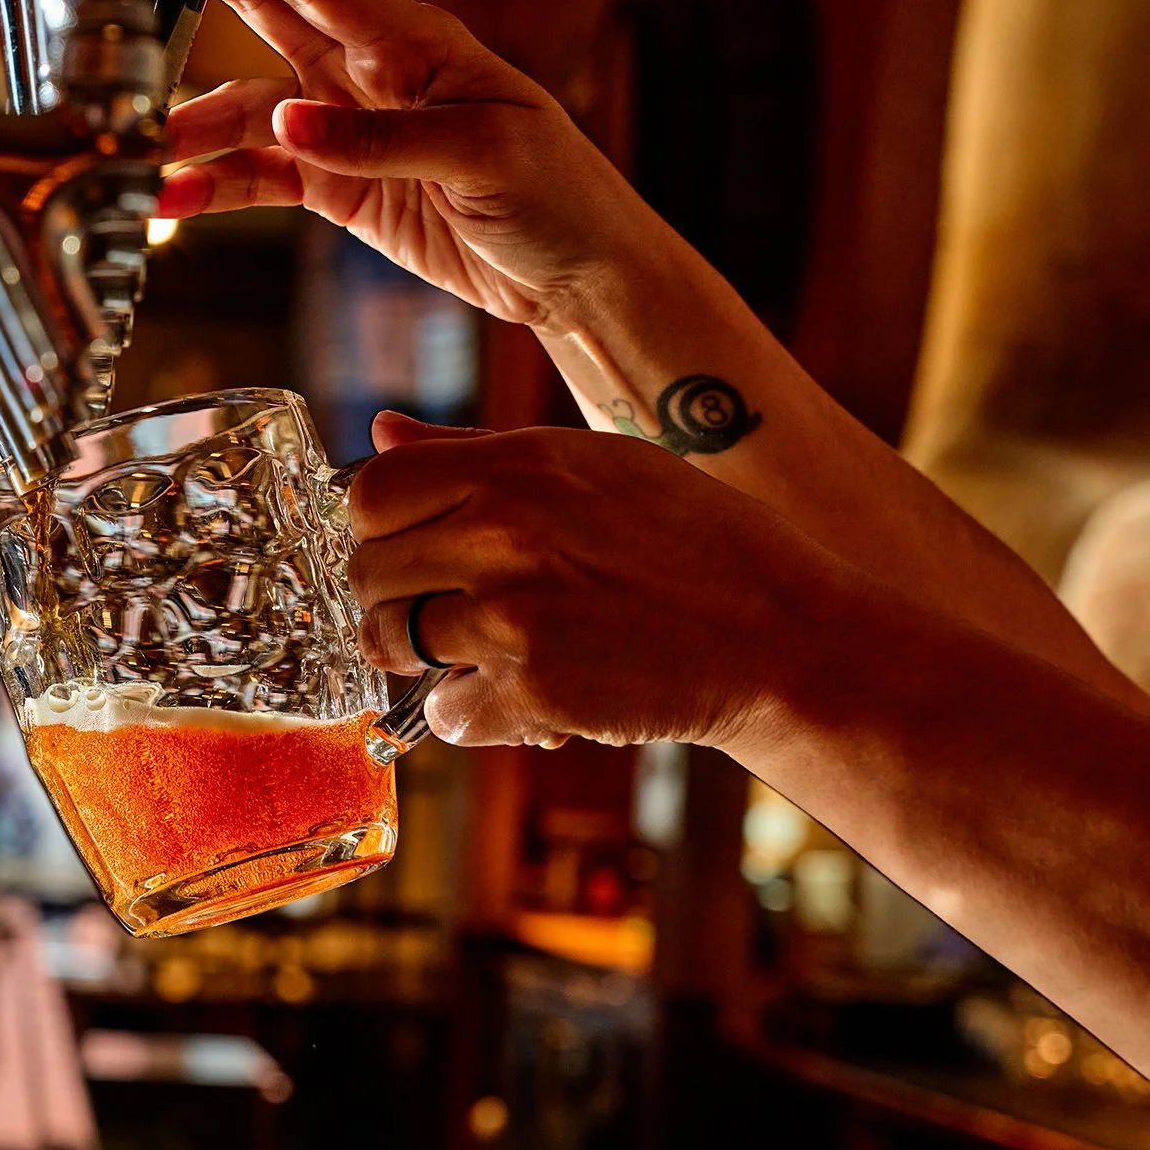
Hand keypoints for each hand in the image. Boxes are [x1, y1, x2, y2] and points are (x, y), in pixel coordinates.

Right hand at [158, 0, 671, 327]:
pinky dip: (216, 188)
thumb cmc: (557, 192)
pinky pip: (261, 178)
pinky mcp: (338, 189)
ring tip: (143, 157)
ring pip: (248, 115)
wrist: (574, 272)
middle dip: (199, 6)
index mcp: (414, 41)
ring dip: (195, 133)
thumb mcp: (481, 155)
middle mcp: (371, 74)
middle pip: (267, 24)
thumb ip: (380, 140)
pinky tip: (176, 201)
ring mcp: (347, 131)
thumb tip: (287, 123)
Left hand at [346, 413, 853, 749]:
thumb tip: (380, 434)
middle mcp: (503, 533)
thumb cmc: (689, 541)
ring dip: (426, 659)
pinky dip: (477, 715)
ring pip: (393, 644)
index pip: (371, 493)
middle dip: (395, 598)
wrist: (780, 633)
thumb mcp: (590, 463)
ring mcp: (515, 615)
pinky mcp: (535, 690)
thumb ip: (473, 451)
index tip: (410, 548)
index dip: (379, 528)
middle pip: (369, 572)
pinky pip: (447, 713)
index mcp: (515, 467)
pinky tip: (526, 695)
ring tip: (485, 652)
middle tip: (446, 611)